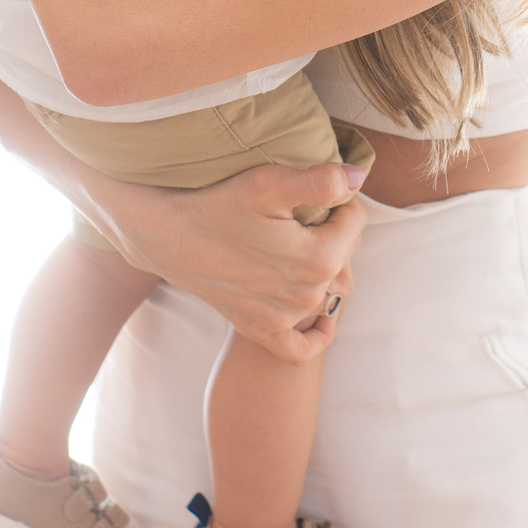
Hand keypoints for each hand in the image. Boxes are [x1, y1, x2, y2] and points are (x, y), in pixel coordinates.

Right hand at [81, 159, 368, 364]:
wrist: (168, 235)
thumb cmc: (217, 203)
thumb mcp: (267, 182)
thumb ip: (321, 182)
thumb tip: (359, 180)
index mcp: (319, 259)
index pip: (356, 221)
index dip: (342, 199)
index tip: (318, 189)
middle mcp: (307, 296)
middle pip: (344, 256)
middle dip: (334, 232)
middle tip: (303, 213)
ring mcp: (284, 318)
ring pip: (327, 290)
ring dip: (322, 268)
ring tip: (296, 243)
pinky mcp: (262, 329)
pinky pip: (303, 347)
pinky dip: (317, 333)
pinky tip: (320, 313)